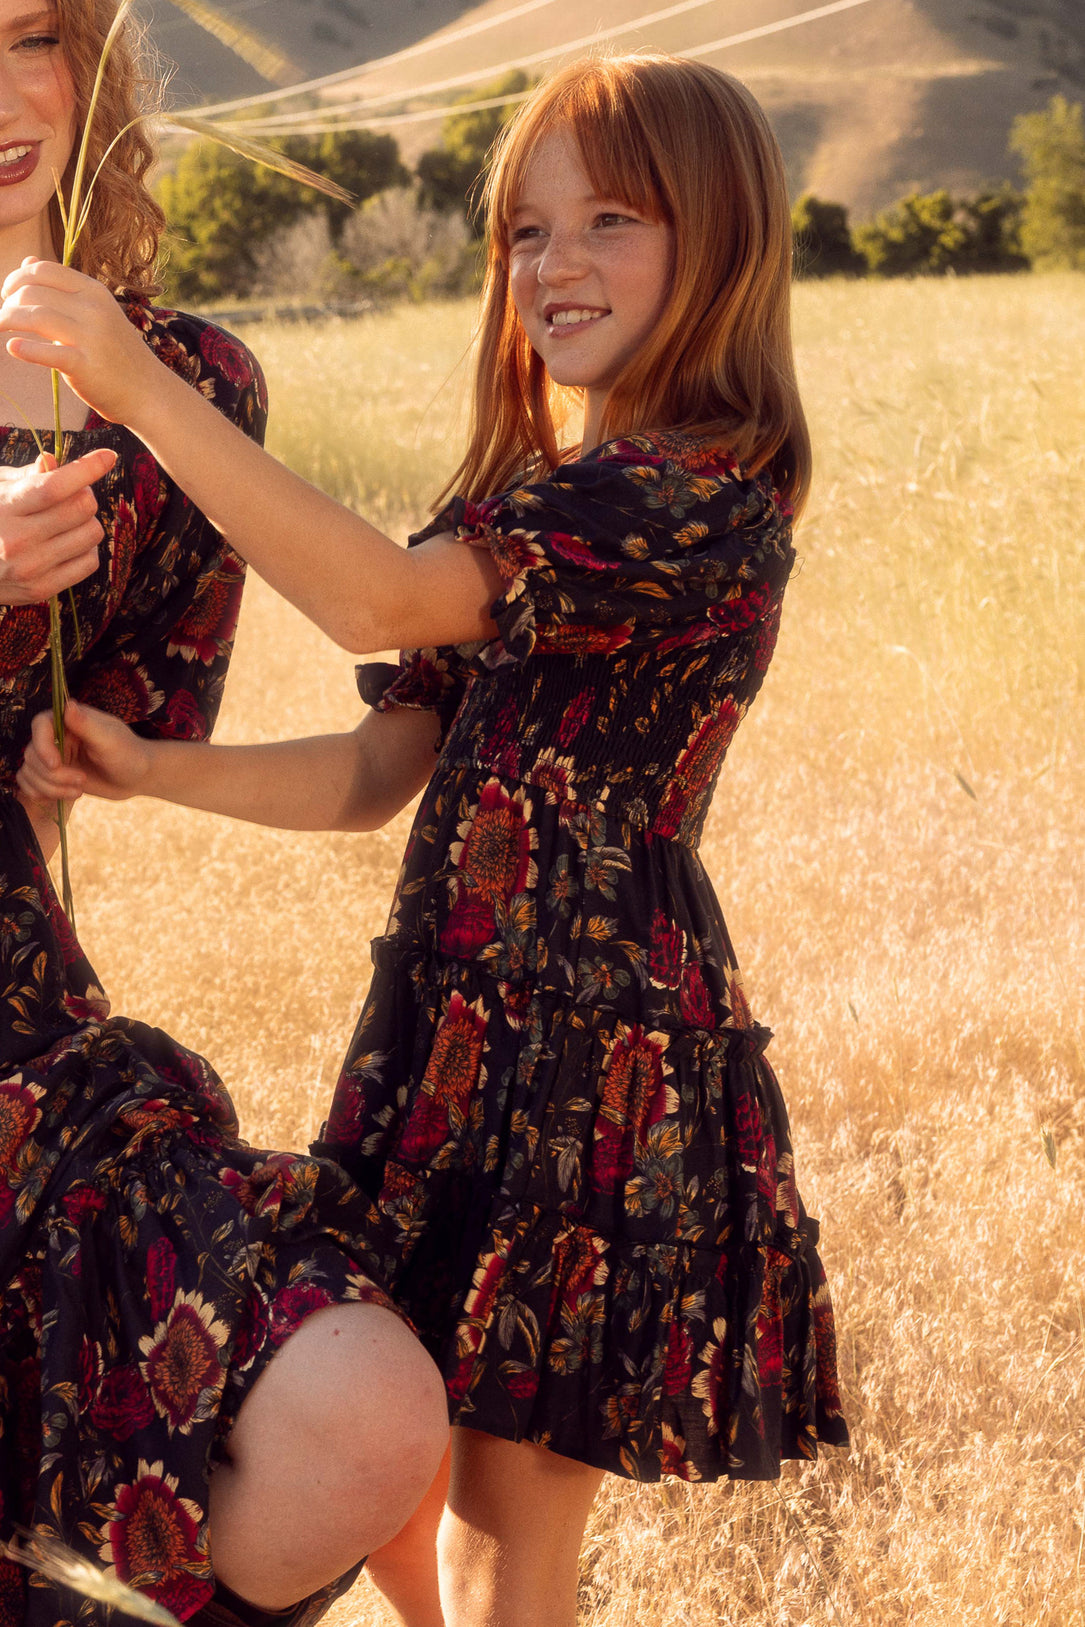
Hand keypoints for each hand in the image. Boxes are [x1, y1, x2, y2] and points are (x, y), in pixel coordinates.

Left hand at [0, 259, 158, 425]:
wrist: (149, 393)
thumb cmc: (117, 354)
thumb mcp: (94, 312)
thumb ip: (60, 288)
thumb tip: (27, 261)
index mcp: (94, 291)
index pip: (42, 270)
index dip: (15, 278)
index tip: (6, 295)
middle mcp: (93, 309)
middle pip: (32, 291)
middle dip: (6, 302)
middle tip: (1, 318)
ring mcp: (91, 337)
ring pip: (34, 316)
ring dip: (6, 320)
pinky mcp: (86, 366)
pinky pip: (47, 352)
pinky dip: (24, 349)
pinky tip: (13, 347)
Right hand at [0, 448, 115, 602]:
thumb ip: (26, 477)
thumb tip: (52, 461)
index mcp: (5, 507)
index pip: (54, 486)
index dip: (87, 468)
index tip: (108, 457)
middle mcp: (19, 539)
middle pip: (81, 508)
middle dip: (85, 494)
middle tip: (74, 494)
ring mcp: (32, 567)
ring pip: (92, 533)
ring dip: (87, 522)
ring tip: (67, 521)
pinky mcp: (42, 589)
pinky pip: (90, 562)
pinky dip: (86, 548)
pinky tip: (67, 543)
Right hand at [17, 700, 154, 807]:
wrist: (136, 777)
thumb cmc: (129, 754)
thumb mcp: (111, 740)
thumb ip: (88, 725)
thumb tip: (68, 705)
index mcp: (69, 720)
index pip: (40, 725)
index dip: (41, 745)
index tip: (55, 764)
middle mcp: (57, 736)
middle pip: (32, 754)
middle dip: (53, 774)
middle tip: (81, 780)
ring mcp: (53, 757)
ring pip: (29, 772)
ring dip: (50, 787)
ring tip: (78, 790)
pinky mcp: (53, 776)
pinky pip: (29, 784)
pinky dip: (42, 794)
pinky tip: (67, 795)